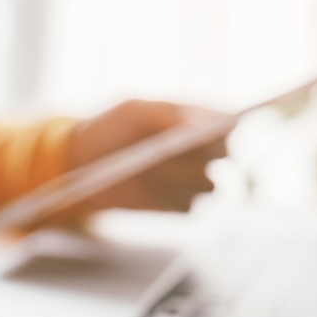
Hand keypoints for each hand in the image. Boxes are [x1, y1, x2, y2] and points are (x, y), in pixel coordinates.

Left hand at [67, 100, 227, 212]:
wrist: (88, 160)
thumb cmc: (115, 126)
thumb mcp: (135, 110)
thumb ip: (166, 114)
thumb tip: (195, 127)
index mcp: (201, 120)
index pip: (228, 124)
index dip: (223, 128)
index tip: (204, 129)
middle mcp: (206, 151)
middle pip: (225, 156)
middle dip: (202, 153)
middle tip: (173, 148)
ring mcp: (197, 181)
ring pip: (209, 184)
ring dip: (180, 176)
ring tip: (149, 167)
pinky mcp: (181, 206)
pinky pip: (187, 205)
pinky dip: (169, 198)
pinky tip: (147, 190)